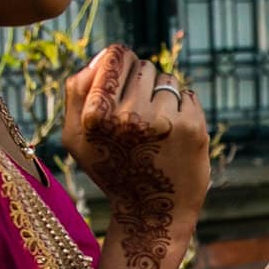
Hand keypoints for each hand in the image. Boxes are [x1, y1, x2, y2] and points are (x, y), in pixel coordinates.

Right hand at [63, 46, 209, 268]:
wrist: (151, 212)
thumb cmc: (111, 167)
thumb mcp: (76, 138)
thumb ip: (77, 92)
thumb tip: (103, 56)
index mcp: (95, 117)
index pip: (114, 56)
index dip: (118, 64)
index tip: (121, 84)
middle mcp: (129, 116)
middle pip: (141, 66)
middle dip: (140, 85)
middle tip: (137, 120)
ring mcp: (163, 121)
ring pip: (166, 79)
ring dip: (162, 97)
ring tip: (154, 130)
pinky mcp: (192, 128)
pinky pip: (187, 94)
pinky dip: (181, 109)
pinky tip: (172, 136)